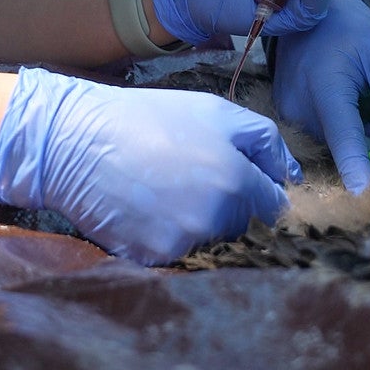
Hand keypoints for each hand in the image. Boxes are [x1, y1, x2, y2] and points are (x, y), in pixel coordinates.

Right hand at [0, 67, 298, 264]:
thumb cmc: (148, 118)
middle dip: (229, 205)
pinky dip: (165, 234)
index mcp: (236, 182)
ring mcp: (180, 243)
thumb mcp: (215, 111)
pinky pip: (175, 252)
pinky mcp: (150, 258)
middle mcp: (213, 220)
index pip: (273, 208)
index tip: (242, 180)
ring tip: (165, 187)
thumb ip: (264, 141)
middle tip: (191, 175)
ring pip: (208, 240)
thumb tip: (293, 176)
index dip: (260, 191)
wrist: (76, 141)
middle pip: (242, 226)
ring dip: (197, 221)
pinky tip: (145, 205)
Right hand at [270, 0, 369, 192]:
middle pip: (344, 146)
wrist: (308, 13)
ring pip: (335, 144)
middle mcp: (301, 108)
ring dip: (363, 139)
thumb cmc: (349, 28)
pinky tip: (360, 111)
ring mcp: (292, 116)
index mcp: (326, 87)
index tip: (363, 193)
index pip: (343, 134)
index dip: (355, 165)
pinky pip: (325, 136)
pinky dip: (347, 132)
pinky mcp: (290, 120)